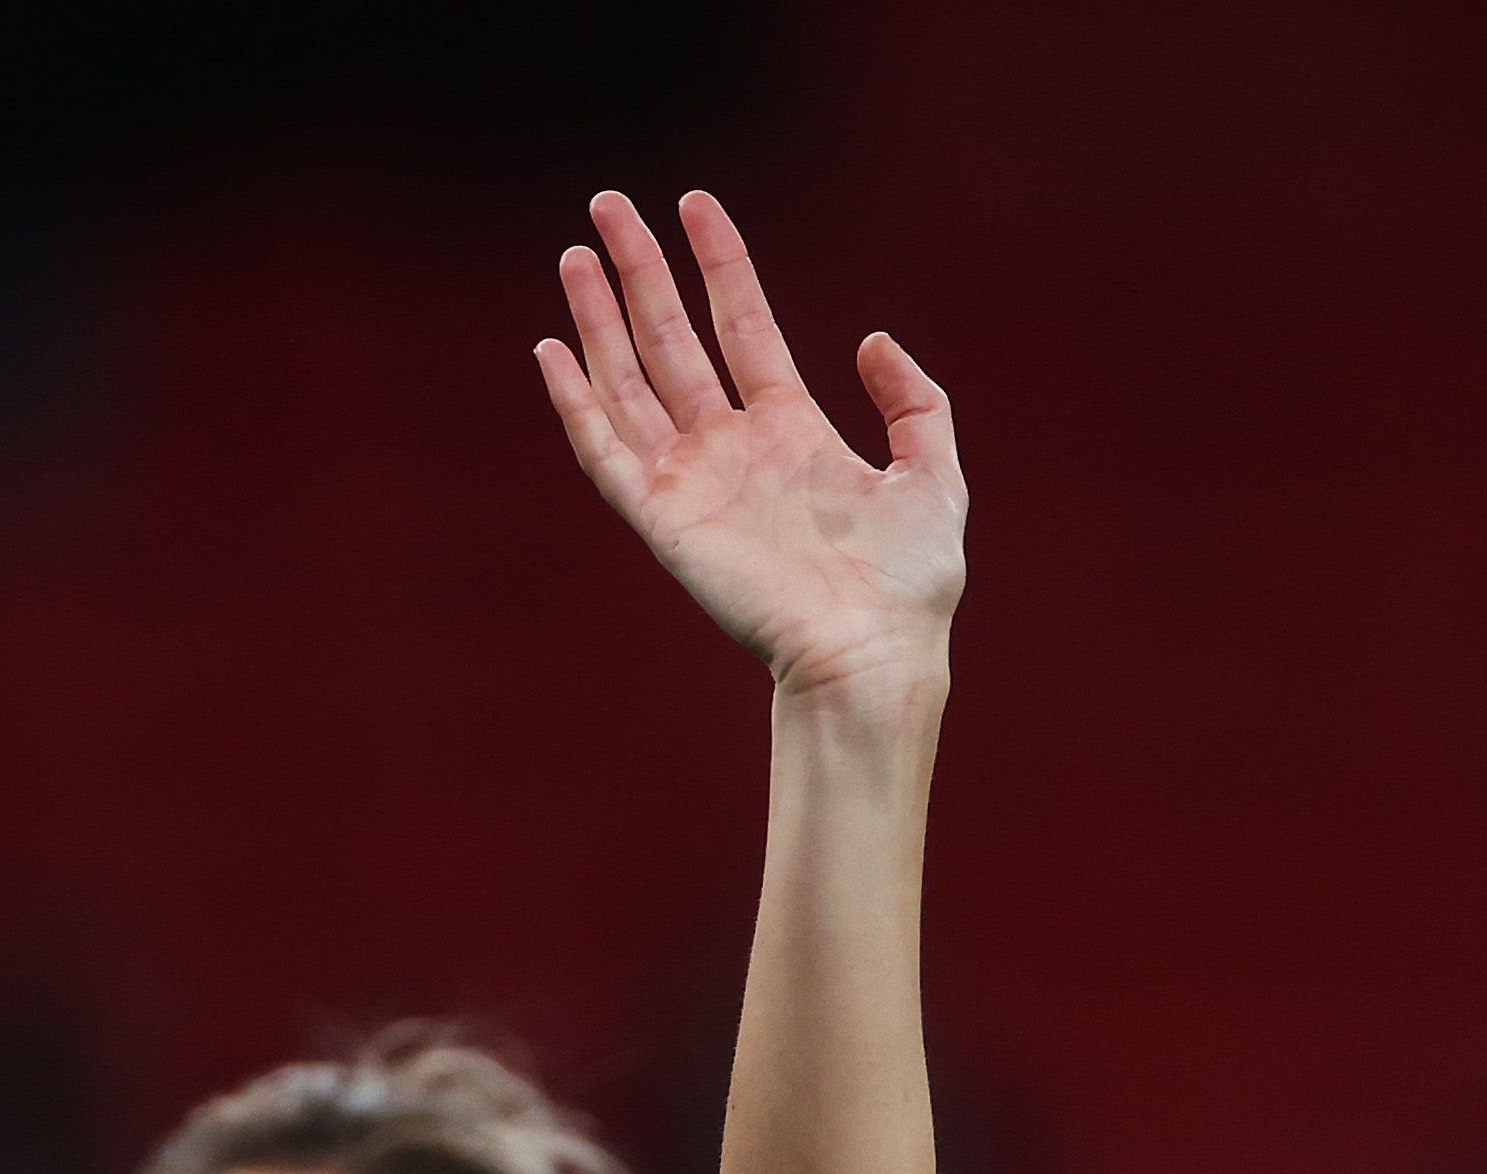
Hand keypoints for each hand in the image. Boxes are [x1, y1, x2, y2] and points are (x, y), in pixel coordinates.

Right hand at [539, 190, 966, 702]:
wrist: (874, 655)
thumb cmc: (908, 585)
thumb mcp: (933, 478)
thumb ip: (915, 405)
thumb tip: (873, 340)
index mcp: (792, 430)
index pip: (744, 326)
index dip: (720, 264)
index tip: (696, 204)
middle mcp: (733, 447)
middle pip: (673, 339)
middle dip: (641, 271)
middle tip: (609, 204)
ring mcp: (694, 480)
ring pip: (631, 381)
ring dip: (600, 319)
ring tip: (576, 254)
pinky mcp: (664, 520)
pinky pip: (608, 452)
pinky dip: (577, 403)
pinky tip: (553, 349)